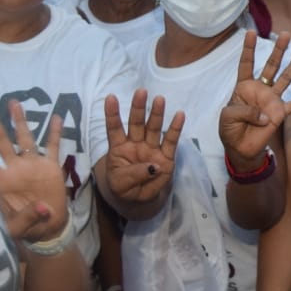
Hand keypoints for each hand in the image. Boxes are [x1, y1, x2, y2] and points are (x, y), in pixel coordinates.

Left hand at [0, 99, 68, 241]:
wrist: (48, 226)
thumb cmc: (27, 227)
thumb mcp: (20, 229)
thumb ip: (27, 218)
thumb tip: (43, 208)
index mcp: (2, 181)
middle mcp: (15, 168)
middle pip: (1, 141)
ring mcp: (33, 165)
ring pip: (24, 138)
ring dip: (20, 121)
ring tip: (13, 102)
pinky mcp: (51, 167)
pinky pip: (53, 147)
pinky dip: (54, 133)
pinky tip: (56, 117)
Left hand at [103, 90, 184, 206]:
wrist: (137, 199)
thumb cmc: (124, 187)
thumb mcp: (120, 185)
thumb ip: (134, 174)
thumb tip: (154, 166)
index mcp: (119, 148)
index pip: (114, 128)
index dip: (112, 114)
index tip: (110, 98)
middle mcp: (135, 144)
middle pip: (136, 123)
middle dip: (138, 107)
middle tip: (141, 92)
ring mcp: (151, 149)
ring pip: (154, 128)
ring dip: (157, 114)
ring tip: (159, 99)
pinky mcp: (166, 157)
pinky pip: (171, 141)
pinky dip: (175, 128)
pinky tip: (180, 115)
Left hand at [218, 31, 290, 168]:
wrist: (240, 148)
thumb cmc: (230, 129)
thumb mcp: (228, 117)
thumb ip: (244, 111)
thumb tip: (265, 114)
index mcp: (244, 87)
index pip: (246, 64)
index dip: (248, 49)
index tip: (250, 32)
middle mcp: (260, 89)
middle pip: (270, 66)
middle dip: (278, 50)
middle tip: (286, 35)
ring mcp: (272, 100)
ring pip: (285, 79)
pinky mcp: (280, 113)